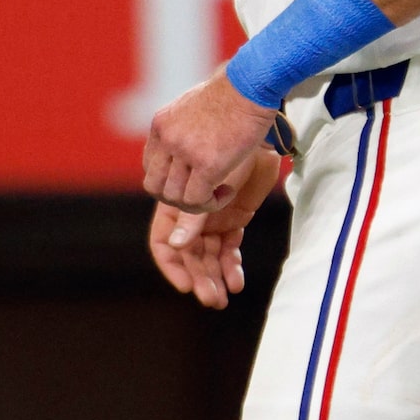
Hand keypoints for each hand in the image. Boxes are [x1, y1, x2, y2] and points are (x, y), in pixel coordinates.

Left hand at [143, 73, 280, 213]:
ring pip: (174, 198)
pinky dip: (212, 203)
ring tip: (219, 191)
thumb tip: (188, 151)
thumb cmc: (231, 93)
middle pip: (155, 187)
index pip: (150, 167)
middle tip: (202, 193)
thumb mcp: (193, 107)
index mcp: (161, 124)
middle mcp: (167, 138)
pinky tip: (228, 190)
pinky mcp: (207, 164)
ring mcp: (185, 151)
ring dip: (197, 203)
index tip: (192, 178)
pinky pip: (198, 200)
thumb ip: (182, 129)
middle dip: (177, 198)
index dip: (169, 180)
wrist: (250, 84)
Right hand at [147, 149, 281, 308]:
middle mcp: (190, 213)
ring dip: (214, 275)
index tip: (185, 285)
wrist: (256, 120)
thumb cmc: (225, 138)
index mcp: (174, 202)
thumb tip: (177, 246)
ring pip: (209, 254)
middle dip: (198, 276)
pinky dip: (232, 264)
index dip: (171, 264)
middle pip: (189, 254)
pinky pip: (229, 248)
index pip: (163, 241)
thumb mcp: (209, 178)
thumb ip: (193, 214)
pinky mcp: (234, 218)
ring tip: (224, 297)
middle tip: (212, 299)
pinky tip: (237, 280)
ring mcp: (212, 216)